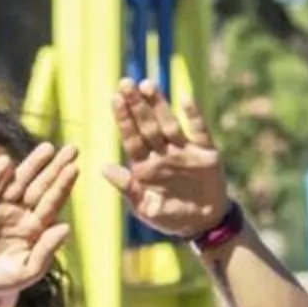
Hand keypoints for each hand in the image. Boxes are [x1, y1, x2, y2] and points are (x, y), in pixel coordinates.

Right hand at [0, 141, 78, 297]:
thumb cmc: (1, 277)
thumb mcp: (27, 270)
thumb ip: (46, 252)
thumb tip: (66, 228)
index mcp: (35, 226)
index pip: (52, 202)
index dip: (63, 185)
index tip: (76, 168)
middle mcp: (19, 212)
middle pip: (40, 186)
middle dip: (55, 168)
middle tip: (72, 149)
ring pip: (17, 182)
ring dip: (32, 165)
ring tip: (48, 149)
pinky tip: (6, 162)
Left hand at [102, 80, 231, 237]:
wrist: (204, 223)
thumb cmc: (171, 216)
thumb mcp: (147, 208)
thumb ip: (128, 188)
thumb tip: (103, 168)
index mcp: (145, 166)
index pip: (131, 138)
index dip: (124, 119)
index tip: (115, 99)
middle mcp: (162, 153)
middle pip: (147, 125)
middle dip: (137, 105)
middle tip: (125, 83)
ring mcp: (183, 150)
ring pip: (169, 123)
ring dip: (159, 104)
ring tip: (147, 84)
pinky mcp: (205, 152)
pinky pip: (199, 130)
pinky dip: (193, 114)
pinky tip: (185, 97)